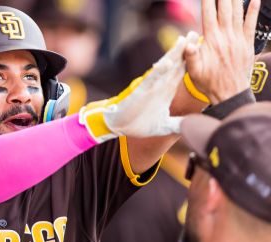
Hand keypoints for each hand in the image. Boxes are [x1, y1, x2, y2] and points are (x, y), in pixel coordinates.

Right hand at [80, 33, 197, 141]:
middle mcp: (160, 85)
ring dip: (173, 54)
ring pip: (164, 68)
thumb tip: (193, 126)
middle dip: (185, 50)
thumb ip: (178, 124)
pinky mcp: (141, 91)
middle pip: (175, 65)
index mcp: (166, 91)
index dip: (192, 61)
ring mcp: (151, 87)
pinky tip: (167, 62)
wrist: (120, 127)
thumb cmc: (139, 124)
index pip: (181, 73)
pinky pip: (151, 79)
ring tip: (183, 40)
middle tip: (195, 33)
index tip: (203, 48)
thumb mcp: (164, 125)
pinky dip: (159, 71)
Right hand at [185, 0, 259, 103]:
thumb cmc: (209, 82)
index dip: (207, 0)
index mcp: (212, 41)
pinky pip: (251, 23)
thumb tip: (188, 44)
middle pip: (224, 9)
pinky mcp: (247, 44)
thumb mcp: (194, 71)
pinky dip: (253, 10)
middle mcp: (226, 37)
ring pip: (237, 13)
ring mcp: (238, 39)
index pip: (208, 14)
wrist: (229, 93)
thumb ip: (191, 56)